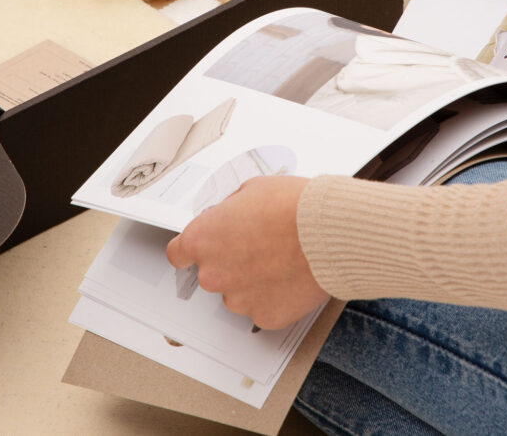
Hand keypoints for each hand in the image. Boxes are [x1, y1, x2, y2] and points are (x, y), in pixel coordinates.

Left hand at [165, 176, 330, 329]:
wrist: (328, 233)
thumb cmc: (293, 208)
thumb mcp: (252, 190)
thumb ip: (230, 210)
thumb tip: (228, 217)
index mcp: (202, 239)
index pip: (178, 253)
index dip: (193, 250)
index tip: (203, 249)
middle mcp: (213, 274)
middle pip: (211, 274)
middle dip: (230, 262)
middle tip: (258, 247)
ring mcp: (238, 299)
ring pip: (238, 293)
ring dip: (253, 281)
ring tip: (280, 260)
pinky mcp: (264, 316)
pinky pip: (263, 307)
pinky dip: (274, 296)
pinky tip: (290, 276)